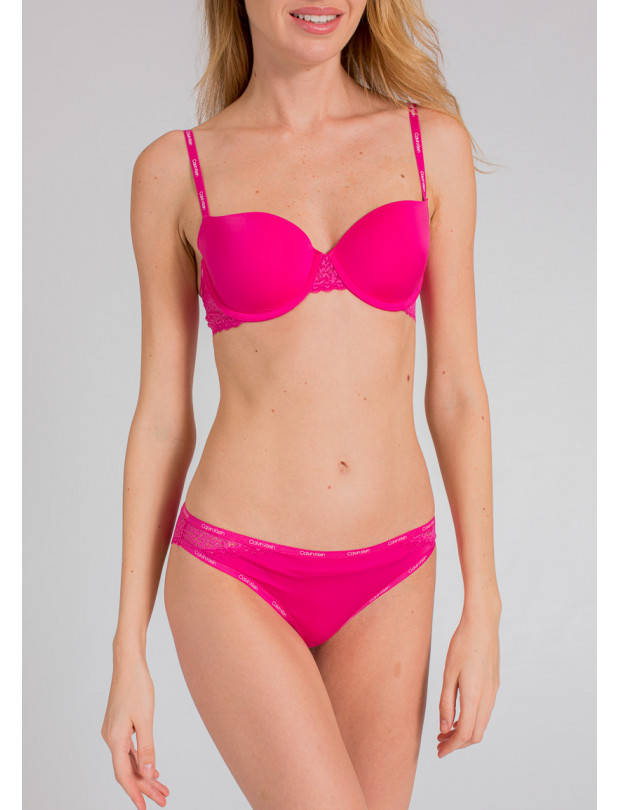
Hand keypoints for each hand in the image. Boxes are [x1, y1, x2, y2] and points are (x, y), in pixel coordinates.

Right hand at [101, 656, 169, 807]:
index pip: (123, 774)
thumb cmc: (137, 686)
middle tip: (164, 799)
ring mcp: (114, 732)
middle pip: (127, 770)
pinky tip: (152, 769)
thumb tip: (147, 773)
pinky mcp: (119, 726)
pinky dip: (140, 761)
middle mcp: (111, 738)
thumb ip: (146, 748)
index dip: (134, 793)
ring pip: (128, 761)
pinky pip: (128, 750)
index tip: (145, 808)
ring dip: (145, 775)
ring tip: (162, 788)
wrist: (128, 663)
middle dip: (145, 786)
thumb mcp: (145, 719)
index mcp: (115, 739)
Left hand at [437, 605, 499, 757]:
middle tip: (439, 742)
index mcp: (475, 697)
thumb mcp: (448, 674)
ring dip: (464, 731)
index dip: (451, 747)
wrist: (482, 624)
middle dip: (457, 743)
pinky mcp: (494, 684)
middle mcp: (488, 698)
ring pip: (481, 724)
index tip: (439, 752)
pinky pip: (485, 711)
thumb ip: (446, 703)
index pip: (464, 734)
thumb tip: (445, 729)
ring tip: (446, 730)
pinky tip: (458, 713)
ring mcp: (493, 692)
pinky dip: (472, 720)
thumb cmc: (462, 645)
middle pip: (475, 734)